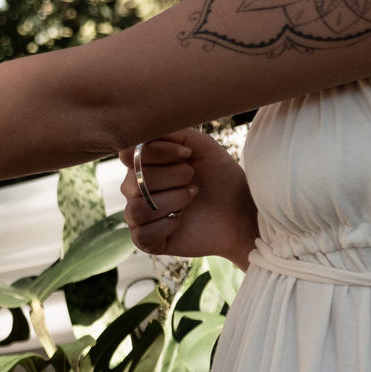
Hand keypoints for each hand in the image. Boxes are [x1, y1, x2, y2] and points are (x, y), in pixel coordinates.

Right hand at [120, 129, 258, 268]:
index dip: (157, 153)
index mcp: (143, 166)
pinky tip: (182, 221)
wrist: (241, 211)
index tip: (186, 154)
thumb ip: (176, 133)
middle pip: (134, 182)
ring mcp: (139, 216)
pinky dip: (167, 225)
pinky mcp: (147, 241)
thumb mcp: (202, 147)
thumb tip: (148, 131)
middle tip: (193, 179)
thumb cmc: (220, 178)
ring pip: (138, 209)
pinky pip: (142, 234)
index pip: (129, 155)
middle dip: (172, 177)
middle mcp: (135, 190)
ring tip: (191, 197)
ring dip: (171, 201)